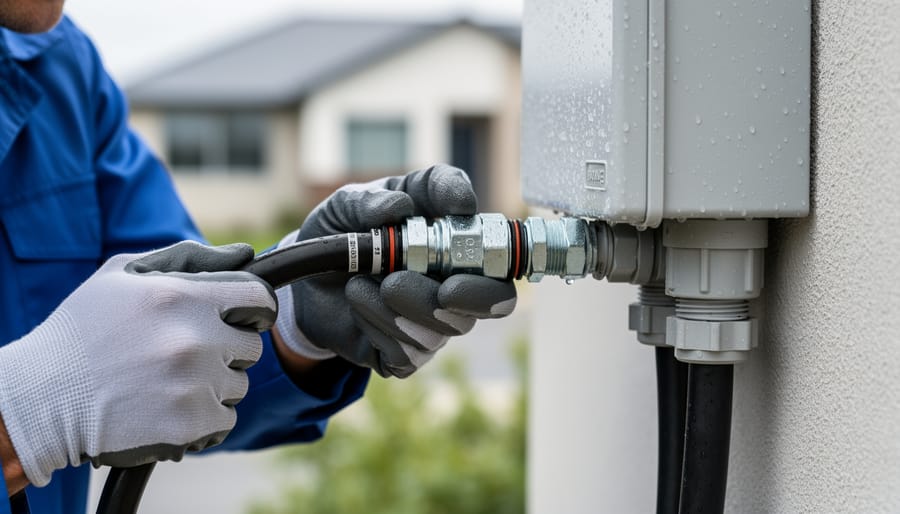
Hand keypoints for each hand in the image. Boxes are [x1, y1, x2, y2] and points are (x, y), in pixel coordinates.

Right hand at [0, 241, 275, 486]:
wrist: (40, 400)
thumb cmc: (84, 332)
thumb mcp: (123, 275)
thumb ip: (189, 259)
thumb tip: (244, 255)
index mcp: (181, 296)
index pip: (260, 300)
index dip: (252, 310)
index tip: (238, 318)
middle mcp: (193, 339)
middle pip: (251, 347)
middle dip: (225, 350)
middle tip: (184, 354)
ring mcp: (193, 384)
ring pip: (238, 385)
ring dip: (213, 386)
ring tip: (167, 382)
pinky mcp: (189, 424)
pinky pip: (225, 419)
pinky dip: (204, 419)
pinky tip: (167, 408)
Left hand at [274, 164, 516, 377]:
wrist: (303, 280)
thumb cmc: (342, 234)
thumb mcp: (349, 204)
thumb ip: (374, 198)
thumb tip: (400, 206)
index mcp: (456, 243)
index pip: (502, 251)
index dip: (498, 249)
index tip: (464, 235)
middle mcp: (456, 284)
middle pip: (497, 301)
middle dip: (474, 296)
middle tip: (444, 290)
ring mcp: (435, 323)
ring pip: (446, 328)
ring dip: (400, 306)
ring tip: (359, 283)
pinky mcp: (407, 355)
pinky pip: (409, 352)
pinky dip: (377, 324)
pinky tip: (358, 306)